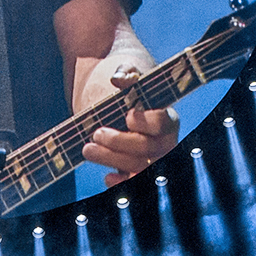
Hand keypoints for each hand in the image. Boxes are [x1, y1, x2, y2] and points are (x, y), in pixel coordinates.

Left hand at [80, 63, 179, 186]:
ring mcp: (150, 159)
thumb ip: (126, 71)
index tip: (128, 116)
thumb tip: (119, 78)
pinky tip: (107, 176)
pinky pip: (133, 183)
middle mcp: (164, 142)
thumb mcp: (126, 71)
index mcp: (167, 117)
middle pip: (149, 149)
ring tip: (88, 149)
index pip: (164, 123)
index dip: (148, 122)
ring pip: (139, 168)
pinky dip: (120, 184)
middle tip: (97, 133)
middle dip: (121, 143)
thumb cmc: (124, 84)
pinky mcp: (134, 171)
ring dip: (113, 160)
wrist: (111, 97)